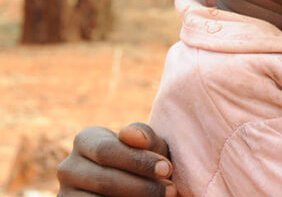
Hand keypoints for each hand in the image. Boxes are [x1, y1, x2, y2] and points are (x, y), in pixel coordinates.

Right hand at [57, 123, 175, 196]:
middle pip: (105, 180)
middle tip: (171, 191)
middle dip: (142, 186)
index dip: (139, 161)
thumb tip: (128, 134)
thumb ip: (144, 136)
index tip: (167, 170)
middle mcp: (68, 167)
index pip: (107, 151)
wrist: (136, 185)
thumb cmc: (145, 161)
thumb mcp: (150, 146)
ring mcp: (66, 193)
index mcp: (86, 140)